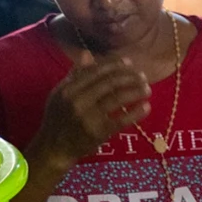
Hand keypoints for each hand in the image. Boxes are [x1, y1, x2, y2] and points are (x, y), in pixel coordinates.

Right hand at [32, 52, 151, 167]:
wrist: (54, 148)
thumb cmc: (59, 119)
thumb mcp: (61, 94)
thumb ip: (75, 75)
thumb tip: (87, 54)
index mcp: (69, 89)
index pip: (96, 72)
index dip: (115, 65)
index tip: (129, 62)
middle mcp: (78, 101)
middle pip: (109, 83)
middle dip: (129, 77)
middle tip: (143, 76)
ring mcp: (88, 117)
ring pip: (117, 99)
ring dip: (136, 91)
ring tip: (147, 89)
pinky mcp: (98, 133)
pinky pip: (121, 120)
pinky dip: (136, 113)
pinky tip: (146, 107)